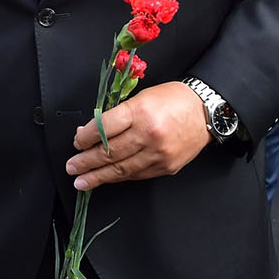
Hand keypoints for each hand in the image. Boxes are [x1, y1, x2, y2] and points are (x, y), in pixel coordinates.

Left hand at [65, 81, 210, 187]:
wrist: (206, 111)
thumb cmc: (172, 100)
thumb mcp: (142, 97)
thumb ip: (117, 116)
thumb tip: (91, 131)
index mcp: (140, 112)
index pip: (104, 127)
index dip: (86, 137)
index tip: (76, 142)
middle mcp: (149, 134)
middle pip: (110, 152)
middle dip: (86, 162)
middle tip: (72, 167)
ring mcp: (158, 154)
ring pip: (121, 169)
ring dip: (98, 176)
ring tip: (82, 181)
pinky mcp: (166, 167)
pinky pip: (136, 175)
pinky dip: (119, 177)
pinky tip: (106, 178)